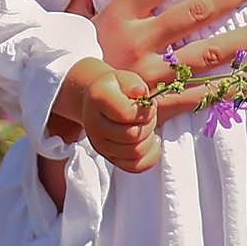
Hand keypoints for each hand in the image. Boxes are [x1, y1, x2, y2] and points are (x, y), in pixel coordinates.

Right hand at [56, 58, 159, 173]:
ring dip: (149, 139)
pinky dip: (150, 156)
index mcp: (98, 100)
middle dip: (149, 124)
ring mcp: (100, 144)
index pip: (126, 114)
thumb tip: (141, 93)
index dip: (146, 110)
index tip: (149, 105)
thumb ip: (135, 84)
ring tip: (147, 126)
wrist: (97, 100)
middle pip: (133, 135)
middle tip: (149, 115)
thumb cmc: (117, 88)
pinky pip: (134, 167)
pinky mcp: (109, 157)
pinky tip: (151, 141)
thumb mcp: (125, 78)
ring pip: (135, 152)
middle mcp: (94, 125)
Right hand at [80, 0, 246, 128]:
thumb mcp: (74, 25)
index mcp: (118, 16)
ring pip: (209, 52)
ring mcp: (151, 75)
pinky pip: (205, 93)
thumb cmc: (75, 60)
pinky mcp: (160, 104)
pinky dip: (237, 83)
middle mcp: (137, 42)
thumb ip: (82, 1)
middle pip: (196, 12)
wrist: (64, 109)